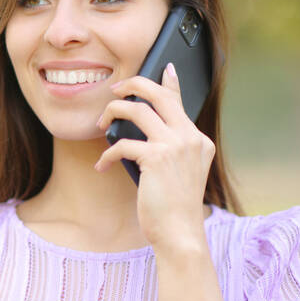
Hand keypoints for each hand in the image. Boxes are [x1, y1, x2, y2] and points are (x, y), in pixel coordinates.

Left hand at [94, 63, 214, 253]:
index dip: (170, 81)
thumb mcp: (177, 173)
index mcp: (198, 140)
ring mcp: (175, 146)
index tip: (164, 67)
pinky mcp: (156, 158)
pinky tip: (101, 165)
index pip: (181, 101)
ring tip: (100, 125)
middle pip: (158, 94)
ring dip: (112, 113)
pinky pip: (122, 143)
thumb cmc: (173, 208)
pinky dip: (107, 154)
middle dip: (133, 85)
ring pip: (137, 109)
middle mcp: (190, 138)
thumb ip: (168, 149)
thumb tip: (138, 129)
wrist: (180, 234)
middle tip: (114, 92)